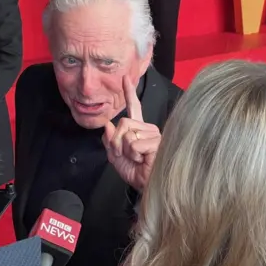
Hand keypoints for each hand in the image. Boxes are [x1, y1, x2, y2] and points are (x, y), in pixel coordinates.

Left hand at [102, 75, 160, 191]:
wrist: (145, 187)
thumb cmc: (135, 173)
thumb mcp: (115, 157)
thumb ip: (110, 141)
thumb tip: (108, 125)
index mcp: (138, 130)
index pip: (133, 108)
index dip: (129, 93)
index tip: (125, 78)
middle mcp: (148, 129)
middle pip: (123, 122)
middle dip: (117, 141)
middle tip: (125, 156)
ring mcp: (154, 134)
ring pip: (127, 133)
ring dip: (125, 150)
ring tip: (137, 159)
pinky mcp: (157, 142)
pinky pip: (134, 143)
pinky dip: (133, 155)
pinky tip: (143, 161)